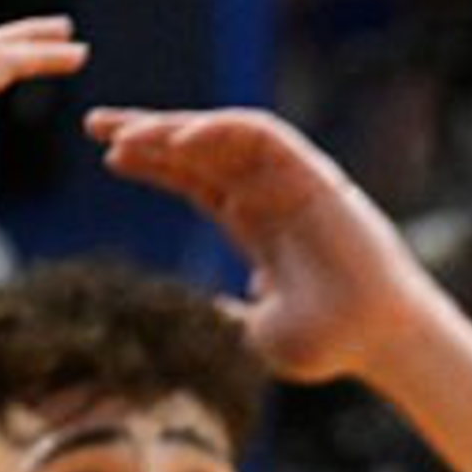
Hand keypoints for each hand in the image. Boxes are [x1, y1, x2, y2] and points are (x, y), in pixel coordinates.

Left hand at [85, 106, 430, 385]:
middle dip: (148, 133)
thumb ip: (221, 316)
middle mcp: (270, 197)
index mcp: (254, 228)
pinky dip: (220, 129)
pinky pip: (261, 133)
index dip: (152, 165)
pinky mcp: (313, 173)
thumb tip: (192, 316)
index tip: (108, 158)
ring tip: (125, 131)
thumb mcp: (251, 332)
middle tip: (95, 124)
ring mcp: (291, 181)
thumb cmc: (326, 346)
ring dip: (174, 126)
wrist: (376, 341)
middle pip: (200, 150)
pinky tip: (181, 138)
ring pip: (223, 135)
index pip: (195, 181)